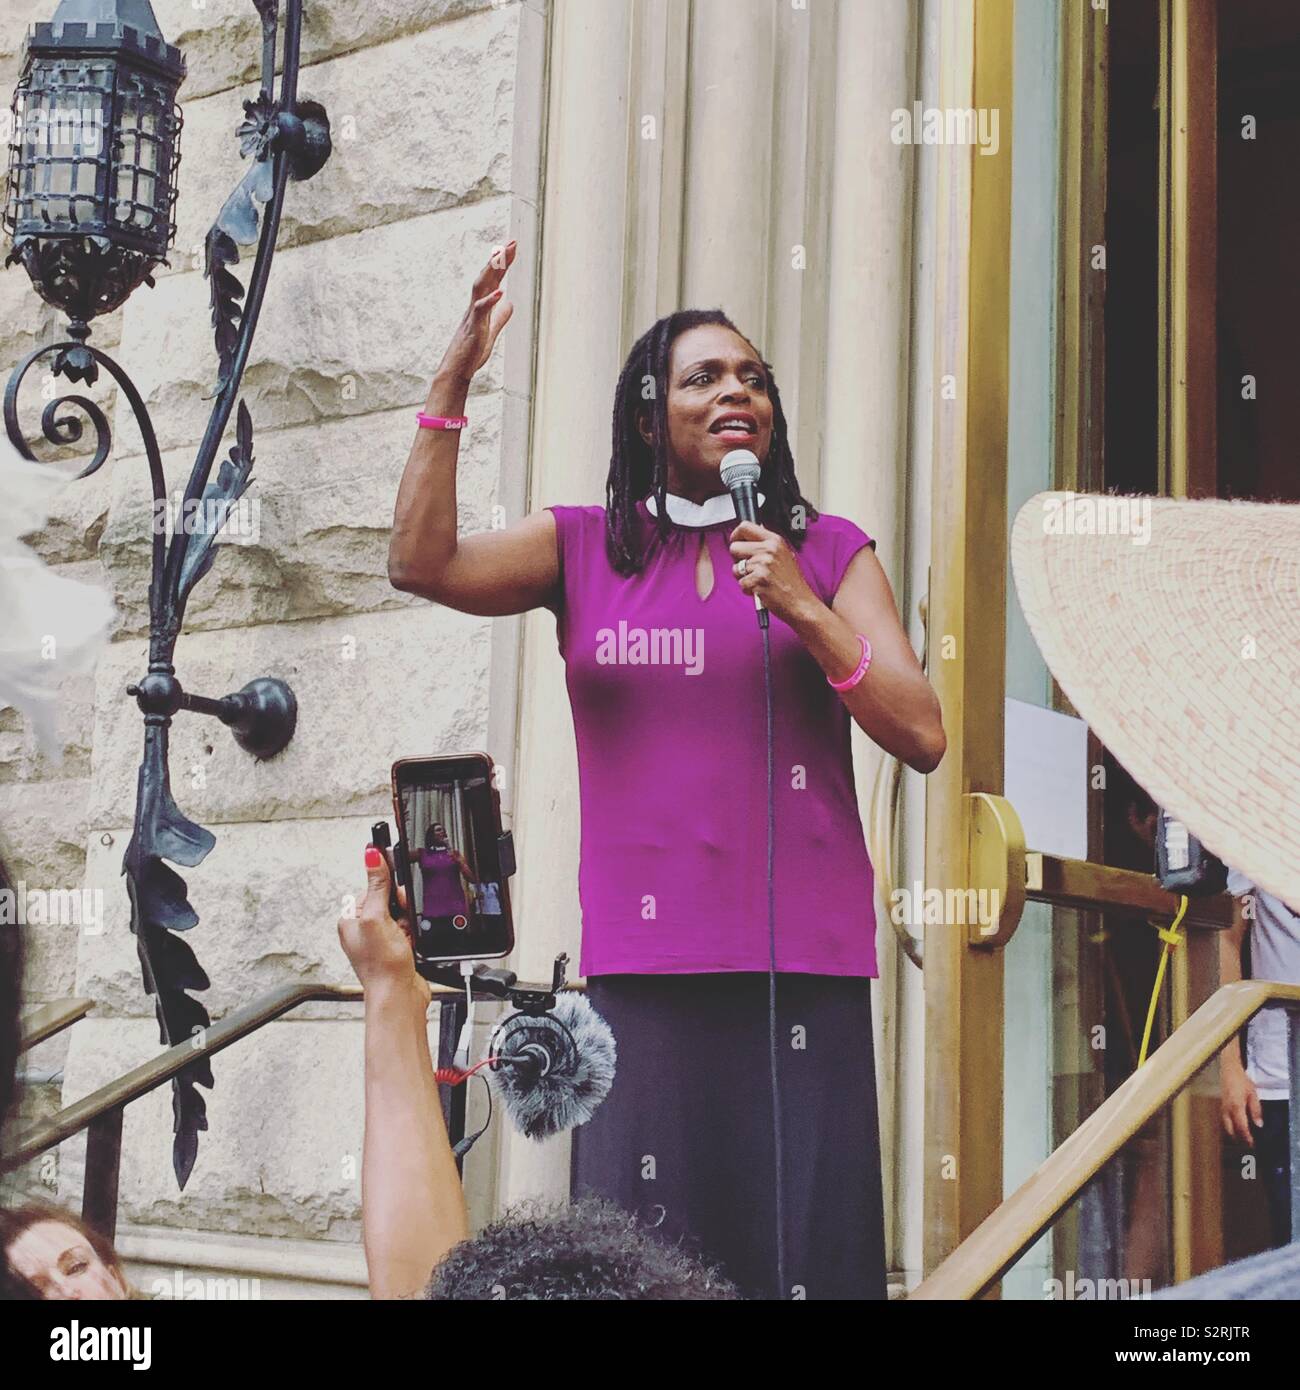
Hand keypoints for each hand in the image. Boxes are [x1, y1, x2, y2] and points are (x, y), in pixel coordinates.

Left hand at [338, 846, 430, 1006]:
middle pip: (392, 900)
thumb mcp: (378, 918)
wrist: (399, 996)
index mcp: (351, 918)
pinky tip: (410, 947)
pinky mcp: (396, 948)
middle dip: (402, 912)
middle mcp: (363, 928)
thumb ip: (377, 886)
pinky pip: (411, 930)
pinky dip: (414, 936)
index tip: (396, 902)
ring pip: (404, 915)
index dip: (390, 892)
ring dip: (410, 925)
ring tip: (404, 940)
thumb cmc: (381, 966)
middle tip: (399, 926)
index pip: (374, 887)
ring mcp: (380, 939)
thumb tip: (372, 854)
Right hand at [434, 241, 516, 386]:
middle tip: (513, 243)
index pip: (494, 279)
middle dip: (499, 259)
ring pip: (480, 287)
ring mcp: (473, 315)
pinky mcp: (472, 328)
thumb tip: (510, 304)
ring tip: (503, 257)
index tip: (513, 247)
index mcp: (481, 306)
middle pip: (487, 277)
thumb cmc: (471, 352)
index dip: (503, 264)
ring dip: (492, 272)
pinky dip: (490, 301)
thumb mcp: (491, 332)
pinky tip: (501, 293)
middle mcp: (475, 306)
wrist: (456, 370)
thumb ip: (500, 317)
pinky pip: (480, 311)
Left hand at [728, 521, 819, 626]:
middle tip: (750, 569)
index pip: (745, 527)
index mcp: (775, 541)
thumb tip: (746, 539)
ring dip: (744, 577)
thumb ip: (766, 545)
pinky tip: (761, 590)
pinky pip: (741, 583)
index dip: (736, 535)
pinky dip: (748, 590)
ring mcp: (763, 564)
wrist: (800, 603)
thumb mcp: (783, 556)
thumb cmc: (791, 583)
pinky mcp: (758, 580)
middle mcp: (769, 550)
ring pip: (736, 568)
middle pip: (735, 547)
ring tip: (760, 581)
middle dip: (737, 560)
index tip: (736, 542)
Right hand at [1220, 1065, 1261, 1145]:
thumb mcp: (1253, 1094)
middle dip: (1239, 1138)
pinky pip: (1224, 1120)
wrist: (1228, 1070)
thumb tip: (1259, 1124)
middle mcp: (1227, 1109)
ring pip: (1226, 1126)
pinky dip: (1230, 1126)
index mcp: (1236, 1106)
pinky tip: (1235, 1128)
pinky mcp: (1221, 1105)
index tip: (1252, 1144)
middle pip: (1232, 1129)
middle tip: (1247, 1145)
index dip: (1247, 1137)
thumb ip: (1256, 1110)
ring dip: (1233, 1133)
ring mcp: (1222, 1107)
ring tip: (1242, 1139)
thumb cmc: (1241, 1081)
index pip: (1241, 1127)